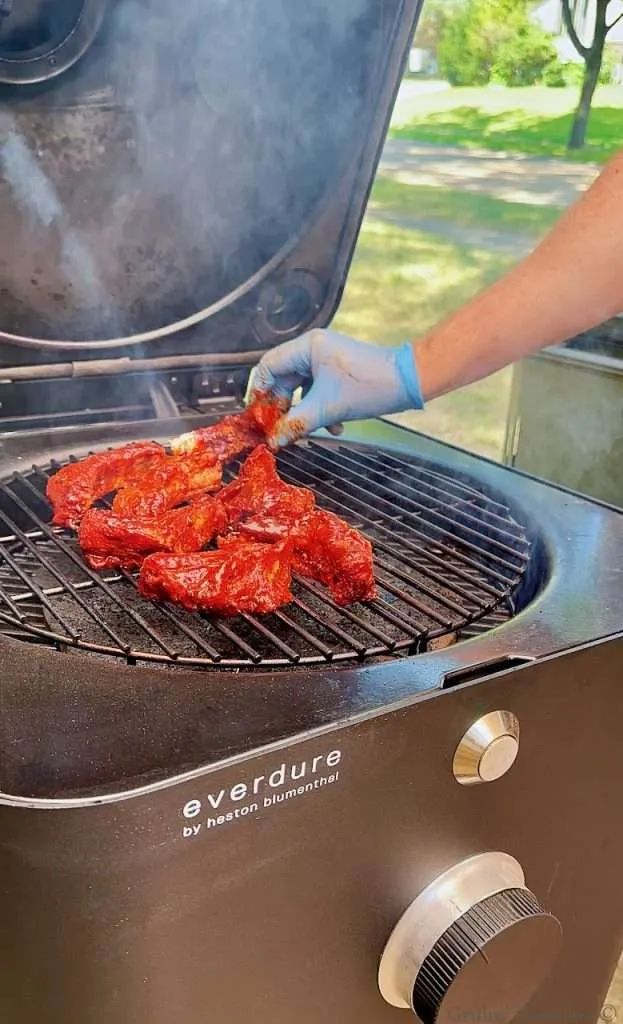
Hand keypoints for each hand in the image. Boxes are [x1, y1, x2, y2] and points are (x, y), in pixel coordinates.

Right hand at [250, 329, 422, 446]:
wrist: (408, 383)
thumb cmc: (369, 386)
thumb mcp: (327, 408)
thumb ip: (296, 424)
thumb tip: (273, 441)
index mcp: (307, 346)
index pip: (268, 366)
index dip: (259, 392)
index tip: (258, 416)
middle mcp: (314, 348)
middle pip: (283, 379)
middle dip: (284, 407)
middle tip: (280, 429)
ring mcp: (327, 359)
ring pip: (302, 389)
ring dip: (305, 412)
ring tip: (308, 430)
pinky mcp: (338, 372)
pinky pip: (318, 392)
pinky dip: (321, 410)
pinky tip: (334, 426)